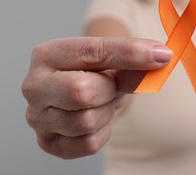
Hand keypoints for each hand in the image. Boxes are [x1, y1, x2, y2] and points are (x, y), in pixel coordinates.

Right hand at [21, 37, 171, 158]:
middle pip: (82, 91)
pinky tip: (96, 120)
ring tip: (101, 103)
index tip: (160, 55)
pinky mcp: (47, 143)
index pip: (93, 51)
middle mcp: (34, 85)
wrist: (79, 95)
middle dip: (108, 90)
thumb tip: (160, 58)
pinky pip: (87, 144)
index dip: (130, 54)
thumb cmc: (93, 74)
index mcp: (47, 54)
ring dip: (105, 112)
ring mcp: (37, 117)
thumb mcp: (112, 62)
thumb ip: (131, 60)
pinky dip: (101, 132)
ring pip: (85, 121)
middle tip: (110, 87)